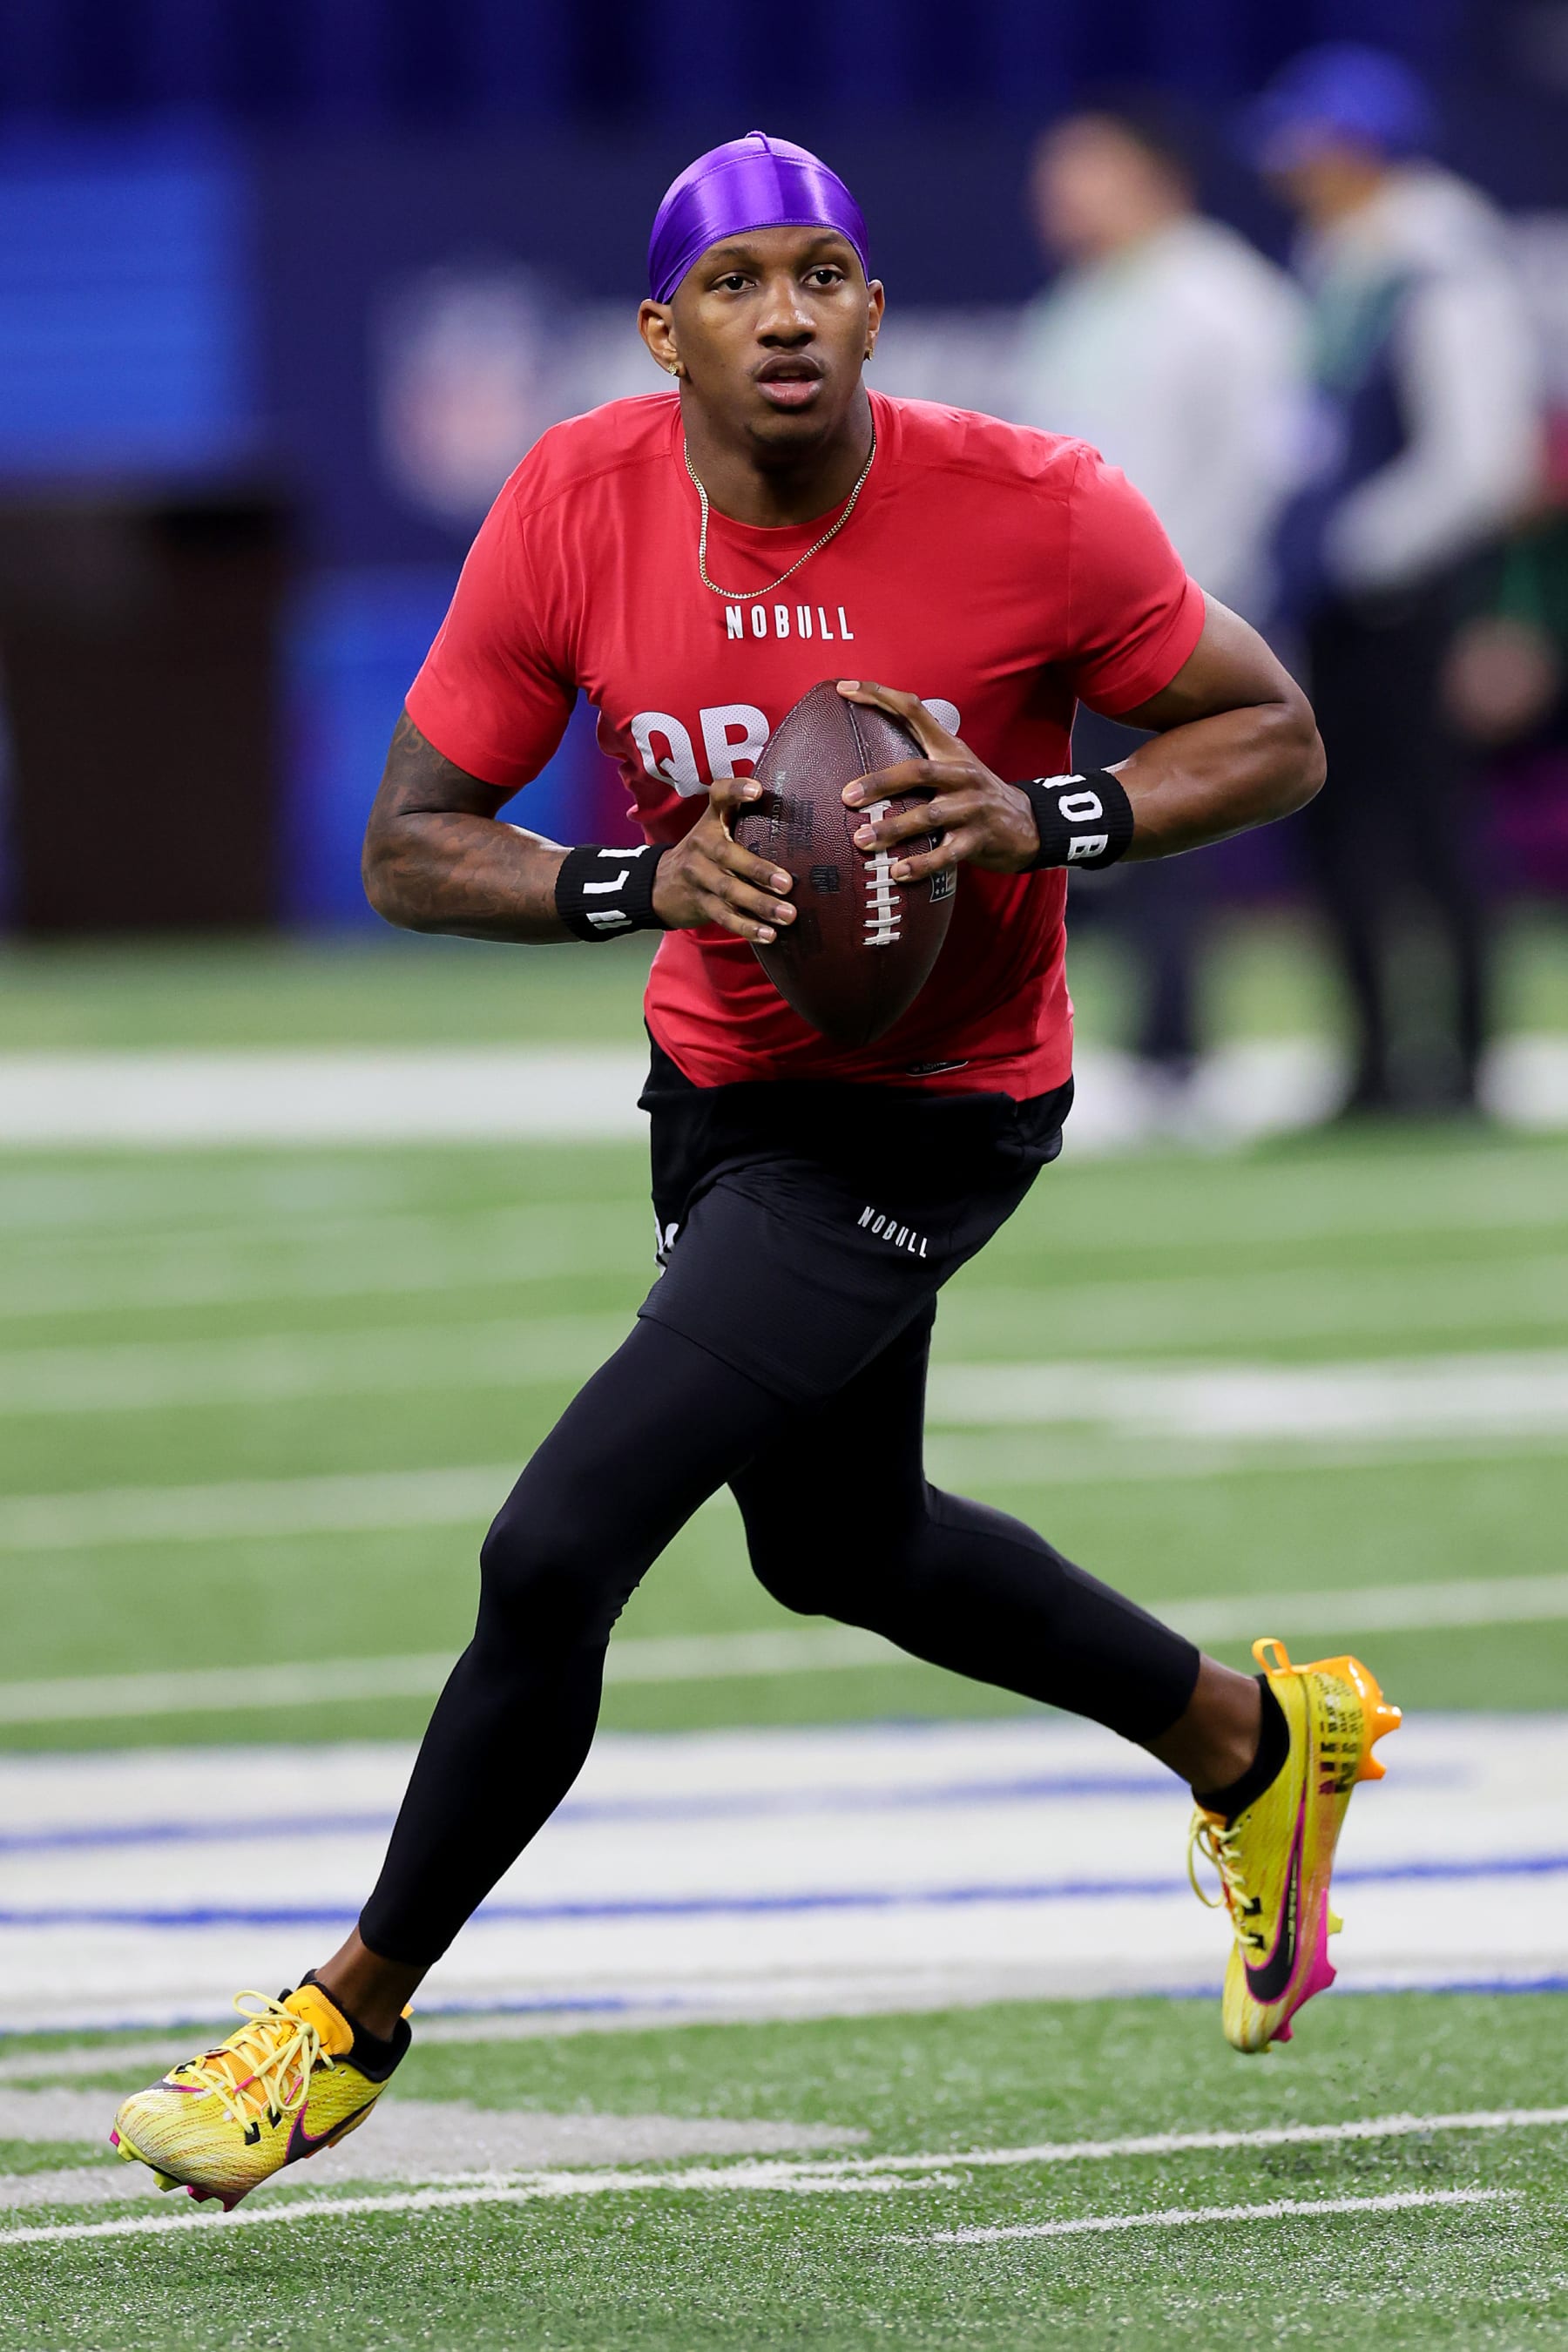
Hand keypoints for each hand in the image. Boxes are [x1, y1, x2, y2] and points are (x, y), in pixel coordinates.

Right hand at [650, 774, 796, 942]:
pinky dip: (747, 928)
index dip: (736, 790)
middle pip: (728, 855)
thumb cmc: (707, 851)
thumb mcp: (717, 828)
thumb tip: (803, 817)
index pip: (719, 796)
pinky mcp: (701, 903)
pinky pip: (724, 917)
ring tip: (788, 915)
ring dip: (760, 904)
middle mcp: (702, 844)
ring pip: (729, 891)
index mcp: (711, 820)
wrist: (660, 884)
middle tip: (788, 884)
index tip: (758, 790)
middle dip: (759, 870)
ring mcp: (698, 876)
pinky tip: (768, 935)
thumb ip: (747, 819)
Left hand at [836, 682, 1038, 879]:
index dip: (880, 696)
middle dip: (880, 783)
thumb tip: (861, 748)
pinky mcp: (977, 841)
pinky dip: (920, 864)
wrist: (1027, 825)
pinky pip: (945, 855)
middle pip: (916, 771)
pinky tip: (897, 872)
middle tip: (848, 796)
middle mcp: (961, 774)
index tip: (845, 688)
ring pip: (928, 816)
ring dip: (892, 829)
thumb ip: (918, 755)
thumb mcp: (954, 765)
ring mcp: (971, 808)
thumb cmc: (974, 794)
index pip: (914, 710)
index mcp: (950, 749)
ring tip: (862, 840)